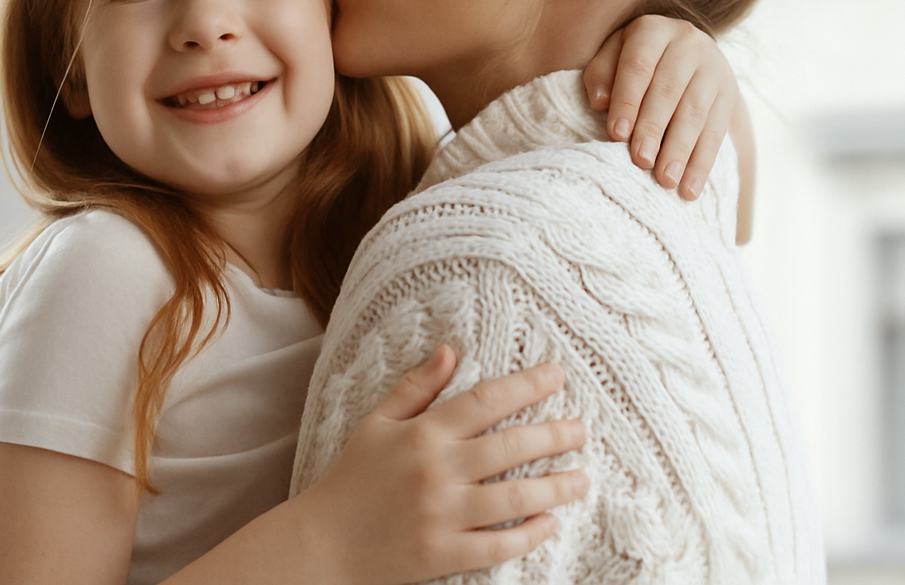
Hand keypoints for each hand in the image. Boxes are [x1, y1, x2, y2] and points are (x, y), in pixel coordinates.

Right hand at [295, 345, 588, 584]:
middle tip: (581, 430)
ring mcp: (442, 515)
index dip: (526, 385)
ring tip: (582, 478)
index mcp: (423, 433)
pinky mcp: (444, 554)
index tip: (557, 376)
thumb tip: (452, 349)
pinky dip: (530, 534)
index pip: (486, 401)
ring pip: (515, 497)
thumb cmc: (352, 479)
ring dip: (555, 487)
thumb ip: (417, 386)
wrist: (322, 544)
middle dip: (554, 436)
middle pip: (511, 447)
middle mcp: (437, 471)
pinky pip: (499, 545)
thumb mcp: (377, 423)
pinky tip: (551, 523)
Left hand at [584, 13, 740, 200]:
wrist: (687, 57)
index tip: (617, 134)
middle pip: (669, 90)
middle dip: (654, 128)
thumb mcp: (612, 57)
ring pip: (696, 112)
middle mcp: (688, 43)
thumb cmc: (634, 62)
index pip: (639, 65)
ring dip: (681, 150)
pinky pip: (717, 131)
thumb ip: (601, 74)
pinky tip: (691, 188)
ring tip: (666, 180)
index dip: (628, 100)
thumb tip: (600, 102)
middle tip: (641, 161)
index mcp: (653, 31)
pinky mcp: (729, 94)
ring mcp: (713, 68)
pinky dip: (703, 163)